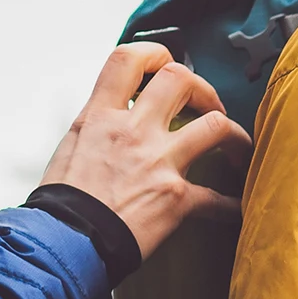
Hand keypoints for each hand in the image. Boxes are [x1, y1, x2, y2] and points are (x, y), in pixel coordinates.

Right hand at [40, 45, 247, 261]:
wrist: (65, 244)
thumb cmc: (61, 206)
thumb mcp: (69, 150)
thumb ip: (96, 130)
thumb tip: (108, 125)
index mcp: (100, 117)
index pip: (127, 59)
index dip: (153, 53)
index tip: (164, 65)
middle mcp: (132, 132)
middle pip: (180, 79)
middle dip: (202, 88)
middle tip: (208, 107)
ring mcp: (158, 162)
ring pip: (215, 126)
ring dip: (234, 136)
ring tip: (237, 148)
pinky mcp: (176, 199)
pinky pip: (216, 199)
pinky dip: (229, 205)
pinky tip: (235, 208)